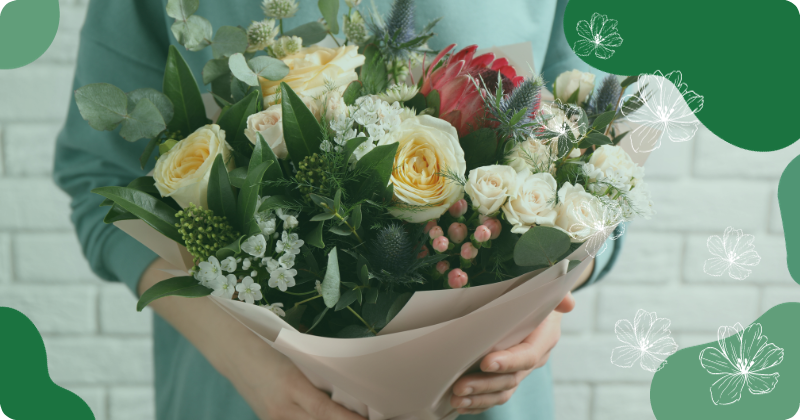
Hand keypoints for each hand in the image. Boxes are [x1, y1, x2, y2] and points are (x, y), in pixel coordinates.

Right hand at [139, 259, 364, 419]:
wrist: (225, 342)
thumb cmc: (262, 336)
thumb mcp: (294, 349)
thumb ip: (318, 365)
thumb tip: (347, 375)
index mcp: (291, 386)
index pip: (328, 414)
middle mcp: (282, 408)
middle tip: (374, 417)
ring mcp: (273, 416)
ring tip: (358, 414)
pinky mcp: (268, 417)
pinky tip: (332, 415)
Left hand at [449, 293, 574, 414]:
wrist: (539, 307)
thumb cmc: (536, 295)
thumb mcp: (546, 290)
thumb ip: (556, 294)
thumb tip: (567, 303)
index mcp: (543, 338)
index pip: (527, 355)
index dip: (508, 362)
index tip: (486, 362)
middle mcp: (533, 359)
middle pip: (511, 379)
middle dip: (484, 384)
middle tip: (459, 386)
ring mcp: (520, 371)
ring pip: (502, 391)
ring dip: (478, 398)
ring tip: (456, 398)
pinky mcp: (507, 377)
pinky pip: (495, 396)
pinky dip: (478, 403)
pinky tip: (460, 405)